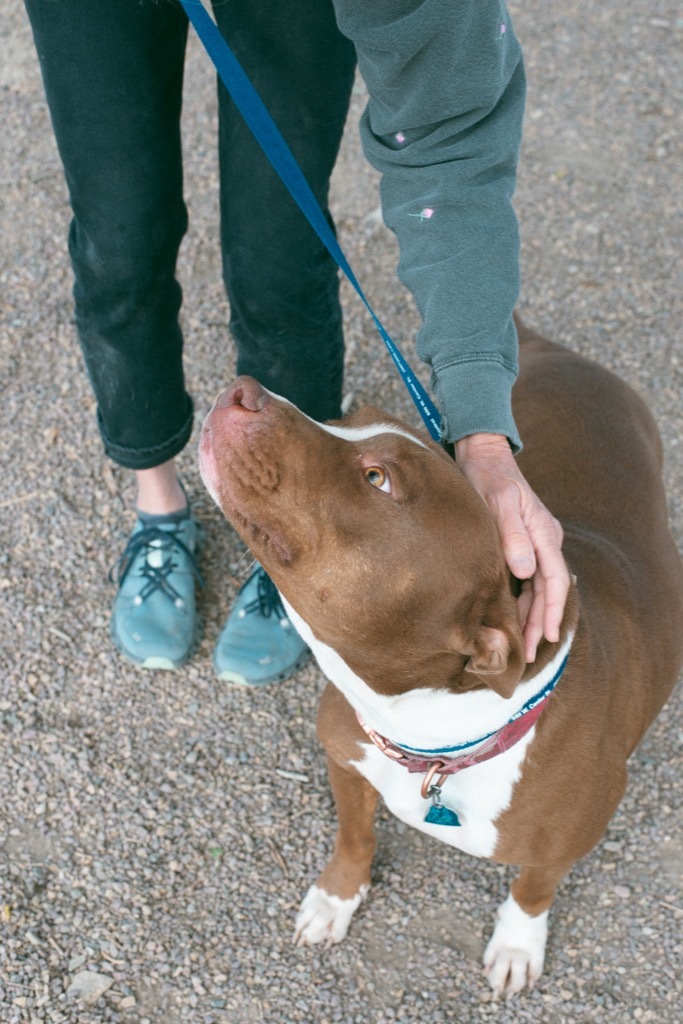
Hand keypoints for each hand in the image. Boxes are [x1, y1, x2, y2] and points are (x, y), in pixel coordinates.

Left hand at [455, 432, 569, 662]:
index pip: (555, 581)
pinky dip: (523, 600)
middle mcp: (543, 540)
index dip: (551, 611)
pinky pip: (527, 579)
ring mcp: (534, 543)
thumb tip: (525, 570)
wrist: (482, 456)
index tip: (546, 637)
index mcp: (544, 533)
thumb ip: (513, 535)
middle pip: (548, 590)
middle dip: (540, 622)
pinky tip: (514, 617)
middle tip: (528, 653)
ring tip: (522, 644)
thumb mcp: (499, 503)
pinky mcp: (520, 543)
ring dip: (532, 616)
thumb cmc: (489, 478)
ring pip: (538, 588)